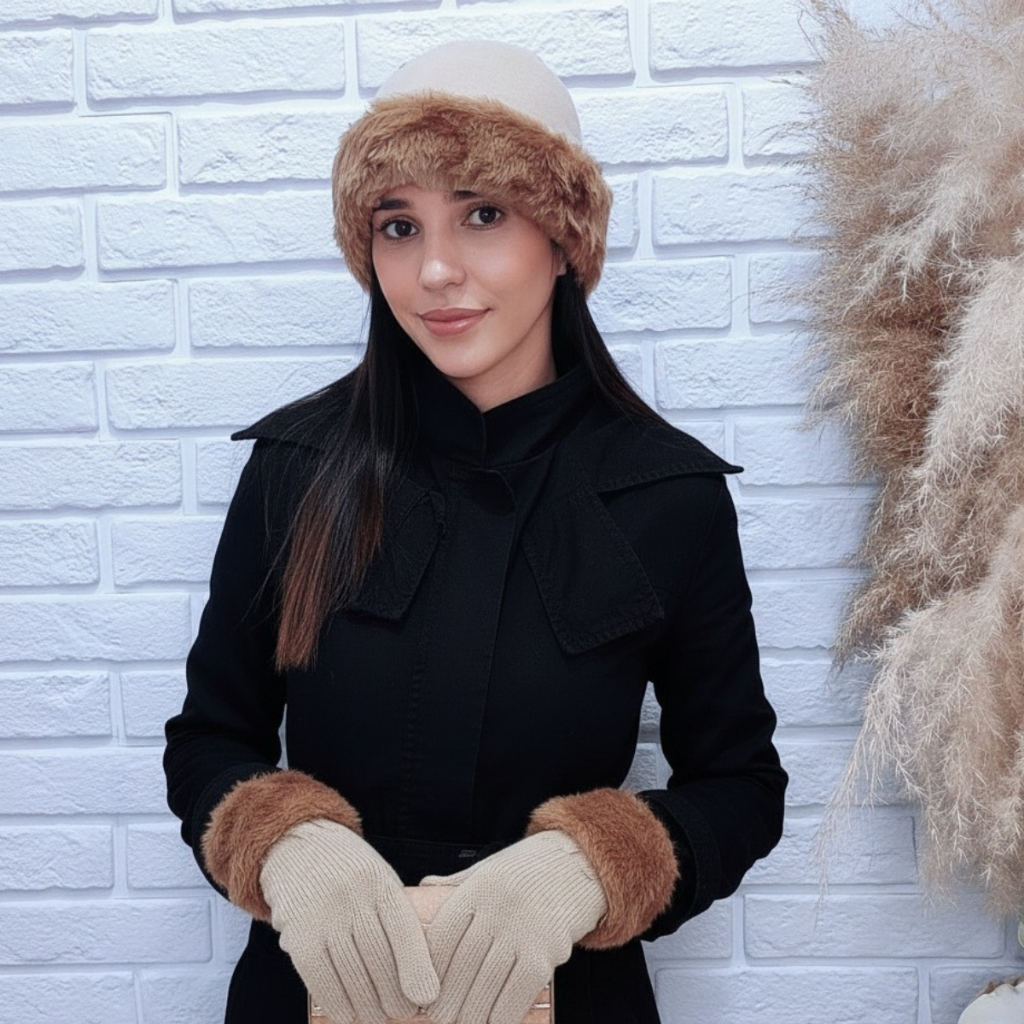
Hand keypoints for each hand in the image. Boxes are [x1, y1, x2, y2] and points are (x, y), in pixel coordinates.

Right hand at [259, 819, 439, 1023]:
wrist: (299, 849)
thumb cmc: (351, 874)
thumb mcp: (380, 880)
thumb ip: (398, 917)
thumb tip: (420, 975)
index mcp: (379, 883)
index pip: (403, 930)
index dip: (417, 968)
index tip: (427, 997)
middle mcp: (351, 897)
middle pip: (378, 958)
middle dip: (394, 995)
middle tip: (402, 1011)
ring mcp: (322, 915)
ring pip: (351, 973)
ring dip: (368, 1006)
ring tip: (378, 1016)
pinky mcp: (297, 934)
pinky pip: (320, 978)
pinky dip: (338, 1002)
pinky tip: (349, 1013)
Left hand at [418, 830, 607, 1023]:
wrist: (576, 866)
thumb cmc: (526, 872)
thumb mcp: (488, 869)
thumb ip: (457, 884)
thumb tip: (424, 884)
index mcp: (478, 889)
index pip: (442, 938)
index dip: (428, 971)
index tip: (423, 991)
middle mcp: (498, 910)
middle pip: (460, 968)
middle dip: (446, 1001)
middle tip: (439, 1018)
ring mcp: (523, 932)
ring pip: (485, 987)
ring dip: (471, 1015)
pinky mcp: (546, 954)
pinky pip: (516, 995)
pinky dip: (501, 1015)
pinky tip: (492, 1021)